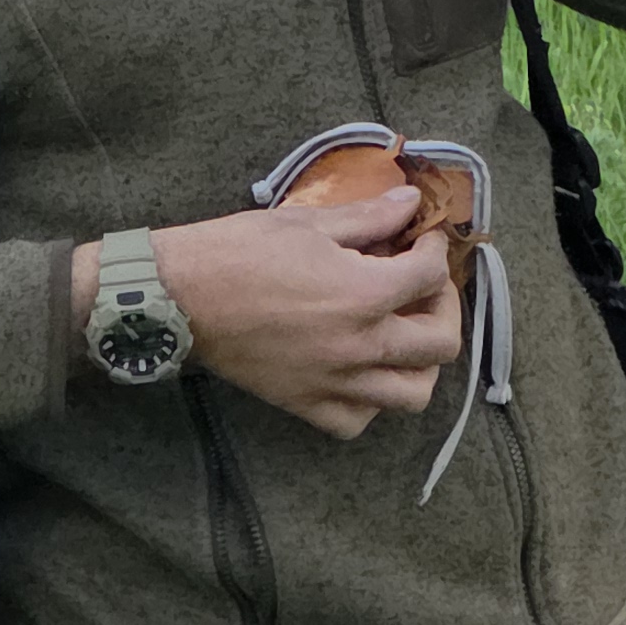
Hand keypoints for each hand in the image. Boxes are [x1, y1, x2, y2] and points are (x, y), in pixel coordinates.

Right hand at [73, 186, 465, 437]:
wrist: (180, 297)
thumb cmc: (240, 251)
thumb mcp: (309, 222)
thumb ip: (369, 217)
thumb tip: (409, 203)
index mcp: (365, 295)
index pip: (432, 275)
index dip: (436, 248)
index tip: (423, 236)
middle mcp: (360, 347)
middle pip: (441, 344)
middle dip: (444, 306)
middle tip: (424, 284)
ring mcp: (335, 383)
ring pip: (412, 394)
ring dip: (421, 363)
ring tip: (404, 333)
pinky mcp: (305, 404)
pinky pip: (358, 421)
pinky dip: (372, 401)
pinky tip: (362, 371)